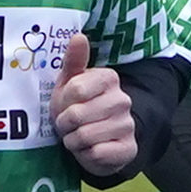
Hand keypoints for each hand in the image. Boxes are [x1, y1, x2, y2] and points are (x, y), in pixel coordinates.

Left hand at [52, 50, 137, 176]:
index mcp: (109, 79)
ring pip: (85, 136)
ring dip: (73, 141)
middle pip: (77, 115)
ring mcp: (127, 124)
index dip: (62, 102)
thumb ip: (74, 61)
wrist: (94, 142)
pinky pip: (96, 153)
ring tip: (78, 137)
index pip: (75, 90)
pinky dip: (86, 155)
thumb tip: (78, 36)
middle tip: (69, 125)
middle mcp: (123, 99)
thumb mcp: (69, 83)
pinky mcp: (128, 148)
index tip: (66, 105)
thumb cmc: (77, 108)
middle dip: (65, 124)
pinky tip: (90, 150)